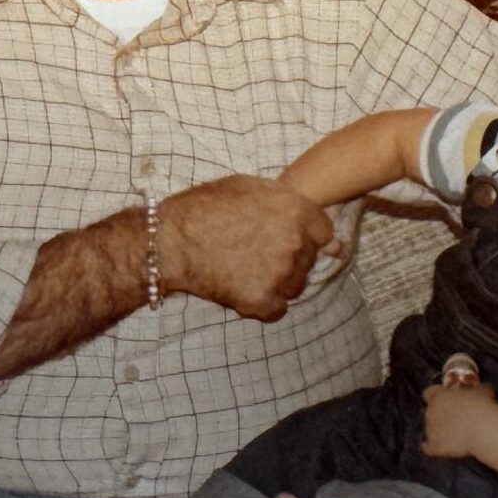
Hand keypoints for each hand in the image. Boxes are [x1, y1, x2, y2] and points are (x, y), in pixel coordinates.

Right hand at [157, 175, 339, 320]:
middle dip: (288, 259)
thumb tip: (326, 234)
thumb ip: (289, 204)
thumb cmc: (205, 208)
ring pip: (295, 286)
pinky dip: (262, 304)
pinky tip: (241, 288)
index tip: (287, 240)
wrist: (171, 241)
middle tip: (255, 253)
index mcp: (296, 211)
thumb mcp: (249, 188)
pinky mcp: (264, 301)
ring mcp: (281, 274)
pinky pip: (277, 309)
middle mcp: (295, 242)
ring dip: (277, 282)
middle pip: (308, 260)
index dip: (307, 237)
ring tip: (245, 269)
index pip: (325, 233)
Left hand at [420, 380, 496, 458]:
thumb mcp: (480, 390)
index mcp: (438, 396)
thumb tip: (475, 391)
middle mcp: (430, 412)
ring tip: (453, 434)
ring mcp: (430, 430)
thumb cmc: (482, 406)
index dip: (437, 396)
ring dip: (438, 431)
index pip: (429, 393)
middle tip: (454, 418)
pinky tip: (438, 447)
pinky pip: (428, 448)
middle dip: (439, 414)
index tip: (445, 399)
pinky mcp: (435, 446)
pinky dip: (432, 447)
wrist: (483, 429)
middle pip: (430, 412)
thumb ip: (472, 390)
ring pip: (430, 429)